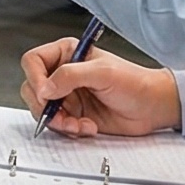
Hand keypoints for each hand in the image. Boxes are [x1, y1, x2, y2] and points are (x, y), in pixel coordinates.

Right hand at [21, 41, 179, 137]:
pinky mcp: (74, 115)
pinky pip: (57, 126)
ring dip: (58, 122)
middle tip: (60, 116)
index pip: (33, 62)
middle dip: (44, 107)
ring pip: (42, 111)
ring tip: (78, 125)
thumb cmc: (135, 82)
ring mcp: (67, 96)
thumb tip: (45, 88)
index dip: (35, 78)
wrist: (152, 107)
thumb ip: (71, 76)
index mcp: (67, 54)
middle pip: (32, 89)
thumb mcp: (103, 73)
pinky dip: (69, 130)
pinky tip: (87, 128)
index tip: (47, 94)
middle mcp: (63, 74)